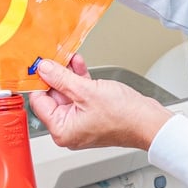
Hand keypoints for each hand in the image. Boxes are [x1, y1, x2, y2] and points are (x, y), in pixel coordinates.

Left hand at [30, 57, 173, 151]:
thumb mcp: (86, 91)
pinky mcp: (92, 112)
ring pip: (67, 92)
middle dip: (55, 75)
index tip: (39, 65)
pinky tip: (79, 65)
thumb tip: (44, 69)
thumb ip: (61, 79)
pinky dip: (79, 79)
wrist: (148, 120)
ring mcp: (82, 121)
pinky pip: (80, 94)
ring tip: (68, 58)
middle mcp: (70, 129)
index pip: (39, 102)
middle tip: (53, 57)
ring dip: (68, 74)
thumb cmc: (123, 117)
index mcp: (62, 131)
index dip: (39, 82)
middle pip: (53, 96)